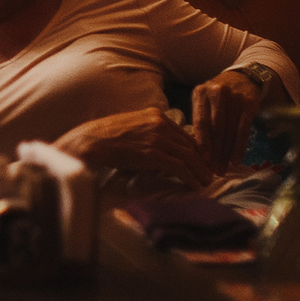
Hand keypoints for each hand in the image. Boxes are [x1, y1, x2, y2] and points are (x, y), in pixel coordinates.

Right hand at [52, 107, 212, 186]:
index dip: (195, 150)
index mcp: (155, 115)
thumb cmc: (105, 139)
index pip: (184, 133)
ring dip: (200, 171)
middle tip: (209, 174)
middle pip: (191, 144)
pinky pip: (180, 167)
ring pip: (190, 156)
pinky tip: (195, 186)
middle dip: (202, 161)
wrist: (90, 142)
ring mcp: (158, 137)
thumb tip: (161, 153)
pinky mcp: (154, 153)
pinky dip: (191, 178)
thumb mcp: (131, 129)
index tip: (201, 162)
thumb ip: (148, 135)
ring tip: (206, 182)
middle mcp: (160, 122)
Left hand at [192, 69, 266, 172]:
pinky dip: (239, 147)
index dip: (201, 143)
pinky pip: (243, 130)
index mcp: (200, 93)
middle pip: (215, 129)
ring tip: (223, 169)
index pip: (200, 122)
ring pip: (229, 131)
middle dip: (214, 152)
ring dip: (226, 153)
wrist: (244, 77)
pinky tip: (236, 160)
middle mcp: (216, 93)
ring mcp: (234, 97)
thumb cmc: (219, 96)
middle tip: (213, 171)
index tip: (201, 161)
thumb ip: (200, 120)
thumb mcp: (205, 101)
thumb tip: (194, 151)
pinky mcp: (249, 104)